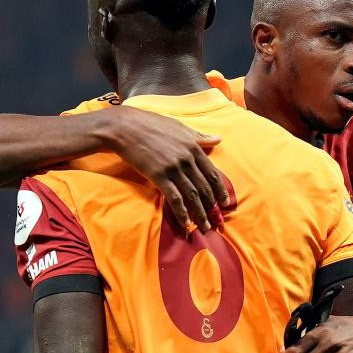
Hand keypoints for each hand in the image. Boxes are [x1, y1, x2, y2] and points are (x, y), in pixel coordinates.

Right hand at [102, 105, 230, 231]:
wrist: (126, 127)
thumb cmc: (151, 125)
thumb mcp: (180, 127)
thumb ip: (200, 137)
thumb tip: (218, 138)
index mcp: (193, 146)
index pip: (212, 173)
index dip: (220, 190)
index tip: (226, 203)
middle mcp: (186, 158)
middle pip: (204, 187)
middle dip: (213, 207)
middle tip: (218, 221)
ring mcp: (173, 168)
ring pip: (192, 195)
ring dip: (200, 213)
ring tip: (205, 227)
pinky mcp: (159, 176)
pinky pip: (174, 198)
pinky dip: (181, 212)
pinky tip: (186, 223)